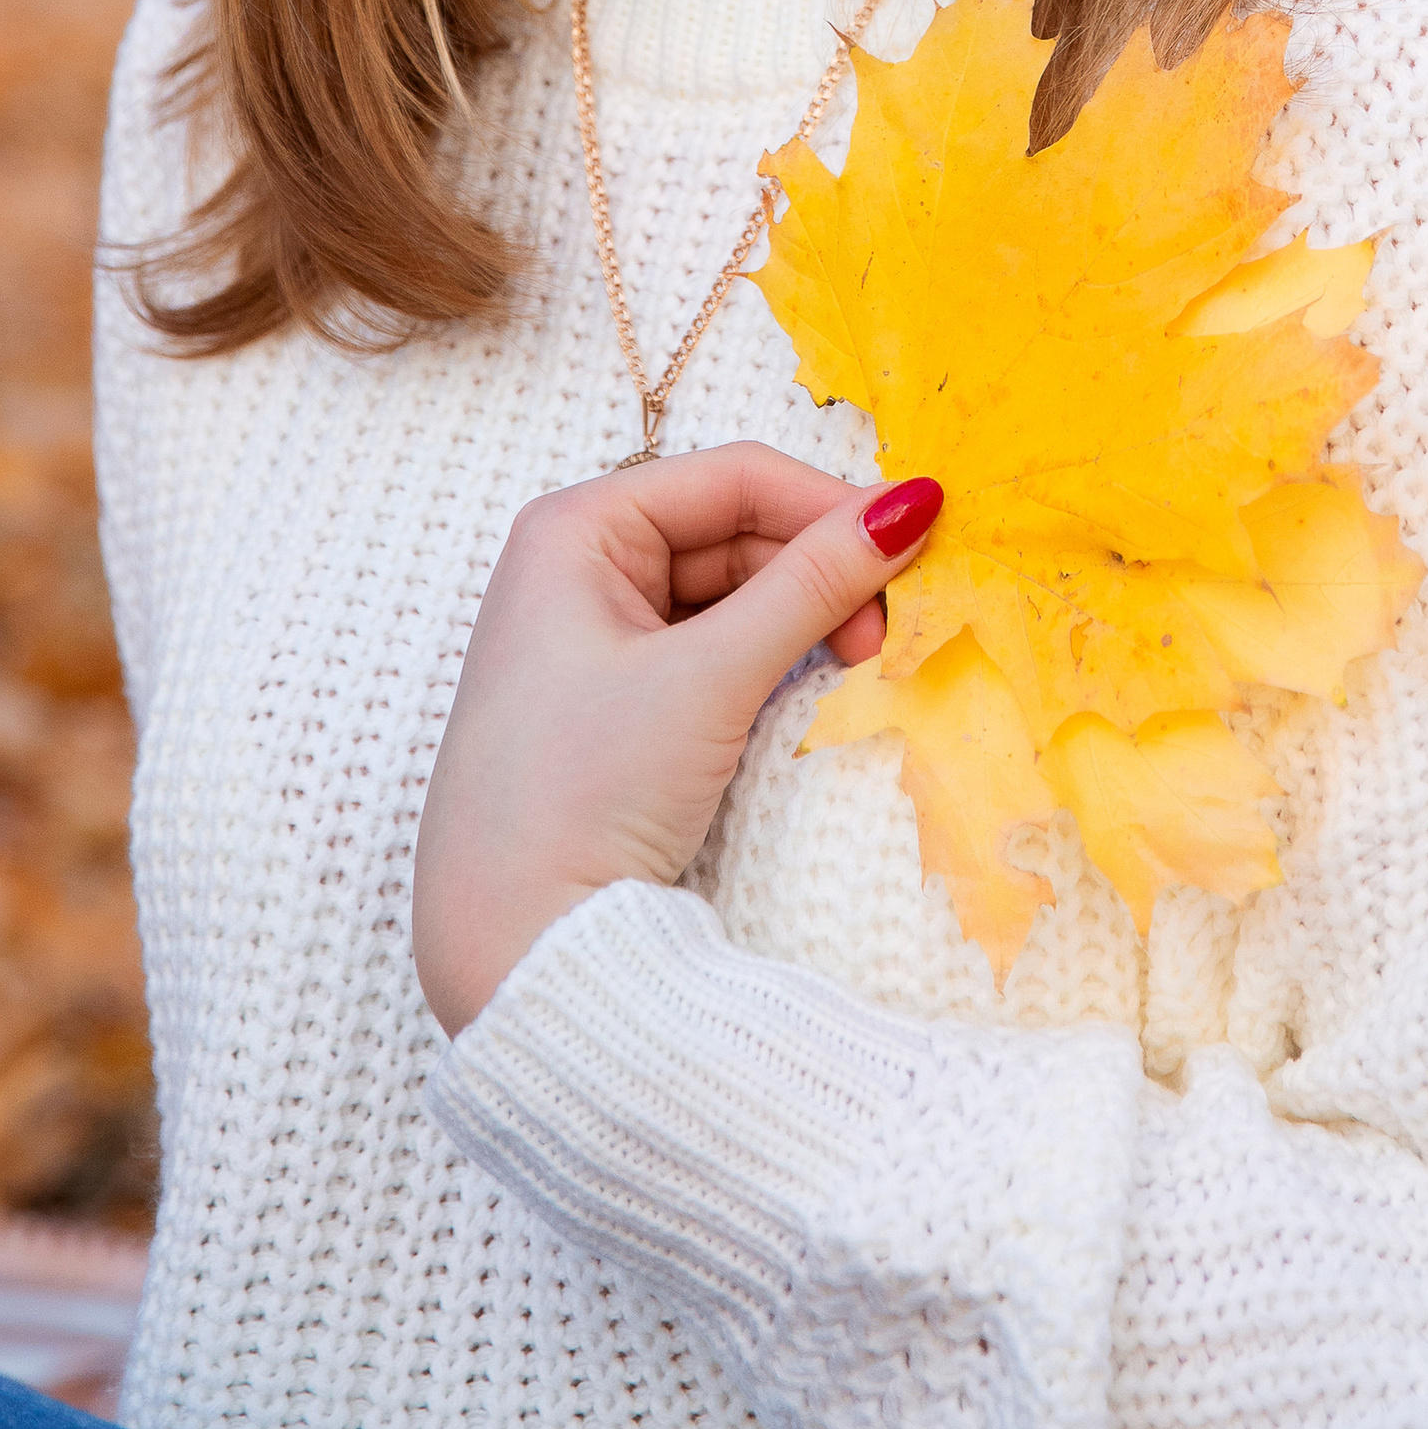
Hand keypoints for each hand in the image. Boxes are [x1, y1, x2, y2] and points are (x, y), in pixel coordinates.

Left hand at [413, 442, 941, 1037]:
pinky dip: (769, 660)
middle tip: (887, 632)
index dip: (828, 504)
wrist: (512, 951)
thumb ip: (814, 584)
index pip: (731, 478)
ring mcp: (594, 636)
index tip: (914, 542)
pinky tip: (811, 687)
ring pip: (731, 594)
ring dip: (802, 619)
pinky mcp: (615, 701)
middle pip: (735, 533)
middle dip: (819, 572)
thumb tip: (915, 502)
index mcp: (575, 529)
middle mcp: (578, 567)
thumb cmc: (582, 792)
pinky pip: (711, 649)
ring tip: (858, 664)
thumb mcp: (710, 677)